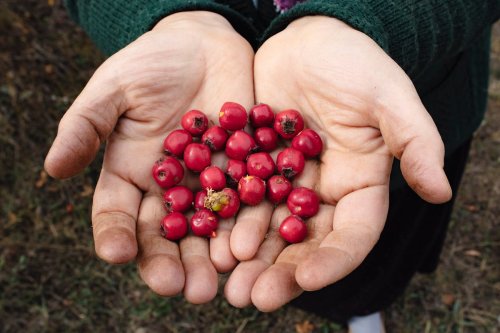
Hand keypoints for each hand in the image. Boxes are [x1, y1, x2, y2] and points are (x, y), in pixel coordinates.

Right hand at [44, 11, 253, 302]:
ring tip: (218, 279)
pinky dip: (251, 223)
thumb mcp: (113, 88)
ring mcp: (209, 184)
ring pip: (209, 228)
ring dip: (213, 255)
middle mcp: (170, 189)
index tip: (118, 254)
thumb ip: (86, 126)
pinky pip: (249, 201)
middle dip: (173, 262)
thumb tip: (53, 168)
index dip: (117, 235)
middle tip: (181, 289)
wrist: (203, 46)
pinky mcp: (246, 171)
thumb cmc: (150, 63)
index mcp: (132, 175)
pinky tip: (254, 244)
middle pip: (167, 234)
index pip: (118, 214)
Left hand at [224, 16, 451, 309]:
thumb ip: (415, 140)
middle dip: (282, 272)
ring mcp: (286, 182)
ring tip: (226, 280)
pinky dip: (225, 221)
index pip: (353, 234)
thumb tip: (440, 190)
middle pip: (305, 242)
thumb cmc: (354, 63)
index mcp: (360, 185)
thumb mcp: (388, 96)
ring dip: (248, 257)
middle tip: (254, 298)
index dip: (334, 259)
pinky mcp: (254, 166)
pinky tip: (207, 241)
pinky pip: (240, 198)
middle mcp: (323, 193)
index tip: (308, 280)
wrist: (308, 40)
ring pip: (268, 228)